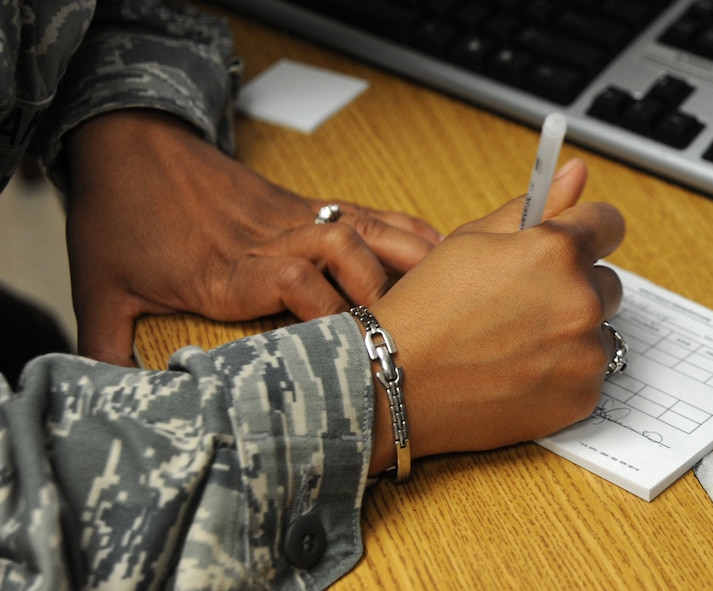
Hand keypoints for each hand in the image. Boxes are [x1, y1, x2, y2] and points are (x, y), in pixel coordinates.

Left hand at [66, 110, 441, 365]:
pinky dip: (402, 227)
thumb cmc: (119, 213)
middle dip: (381, 295)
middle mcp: (269, 238)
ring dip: (405, 257)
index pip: (293, 284)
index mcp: (226, 267)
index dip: (328, 318)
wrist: (130, 143)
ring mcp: (292, 215)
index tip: (352, 357)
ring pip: (361, 228)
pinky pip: (362, 211)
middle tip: (408, 334)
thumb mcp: (99, 284)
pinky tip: (430, 245)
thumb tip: (109, 399)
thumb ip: (105, 343)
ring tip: (445, 288)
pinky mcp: (302, 202)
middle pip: (341, 254)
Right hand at [367, 159, 624, 472]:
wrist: (396, 383)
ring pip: (599, 332)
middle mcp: (581, 301)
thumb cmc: (425, 310)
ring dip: (571, 332)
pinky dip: (562, 373)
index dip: (586, 230)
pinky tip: (517, 372)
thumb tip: (577, 172)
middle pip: (607, 282)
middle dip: (574, 287)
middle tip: (522, 304)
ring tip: (514, 343)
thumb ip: (534, 206)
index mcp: (556, 251)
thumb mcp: (471, 242)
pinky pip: (588, 374)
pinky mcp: (581, 398)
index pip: (608, 223)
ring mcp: (584, 355)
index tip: (575, 243)